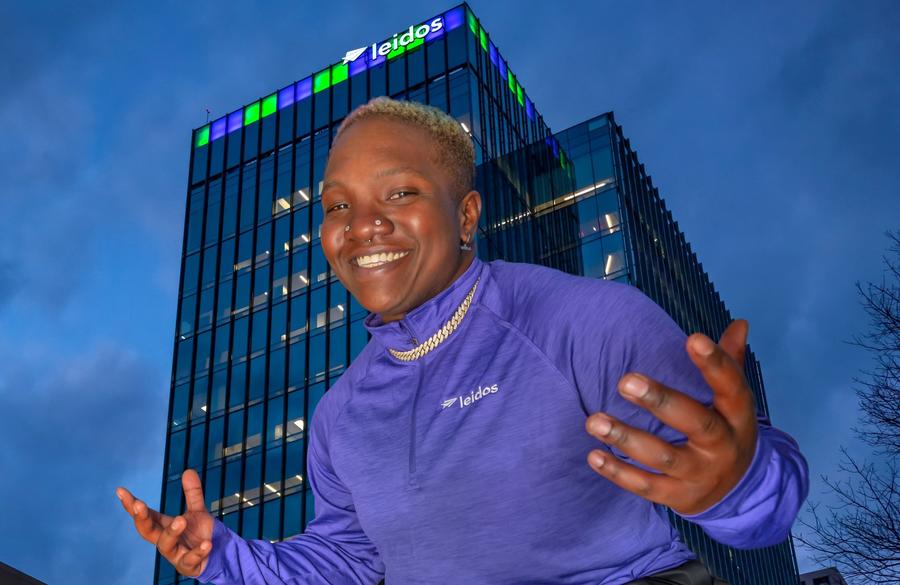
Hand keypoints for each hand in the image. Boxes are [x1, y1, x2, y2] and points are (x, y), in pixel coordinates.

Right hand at [116, 469, 214, 576]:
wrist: (216, 555)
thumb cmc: (199, 535)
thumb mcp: (197, 512)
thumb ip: (193, 493)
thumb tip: (188, 470)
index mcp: (163, 527)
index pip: (145, 515)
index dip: (132, 505)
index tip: (121, 491)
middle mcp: (165, 540)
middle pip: (147, 531)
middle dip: (141, 519)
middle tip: (138, 505)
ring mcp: (175, 555)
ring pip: (165, 545)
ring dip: (171, 532)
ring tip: (181, 520)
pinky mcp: (189, 566)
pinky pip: (190, 560)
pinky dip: (198, 552)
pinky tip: (207, 544)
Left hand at [584, 319, 757, 515]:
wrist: (738, 491)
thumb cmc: (725, 429)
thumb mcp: (734, 400)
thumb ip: (731, 361)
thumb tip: (738, 322)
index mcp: (737, 415)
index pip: (731, 386)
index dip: (715, 364)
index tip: (693, 338)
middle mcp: (723, 446)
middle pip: (695, 422)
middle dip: (660, 401)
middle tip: (625, 380)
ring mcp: (700, 474)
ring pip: (663, 457)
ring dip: (626, 439)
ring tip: (593, 420)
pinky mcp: (679, 497)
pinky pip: (647, 487)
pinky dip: (619, 473)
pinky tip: (593, 455)